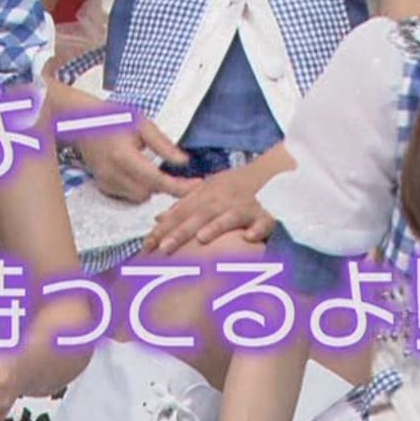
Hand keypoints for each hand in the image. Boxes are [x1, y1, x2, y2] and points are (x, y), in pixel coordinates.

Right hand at [75, 112, 198, 202]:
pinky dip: (138, 188)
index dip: (179, 187)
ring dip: (151, 188)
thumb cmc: (113, 118)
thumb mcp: (142, 124)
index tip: (198, 186)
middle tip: (180, 177)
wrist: (81, 121)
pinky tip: (139, 172)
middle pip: (149, 193)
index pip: (157, 180)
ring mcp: (105, 182)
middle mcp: (113, 173)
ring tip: (154, 169)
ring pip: (139, 197)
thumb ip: (163, 145)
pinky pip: (128, 195)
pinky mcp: (103, 186)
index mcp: (123, 156)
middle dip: (165, 186)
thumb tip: (184, 162)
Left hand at [141, 166, 277, 253]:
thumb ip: (184, 204)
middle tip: (163, 248)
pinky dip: (257, 229)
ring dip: (215, 226)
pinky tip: (248, 238)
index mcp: (207, 194)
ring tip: (200, 239)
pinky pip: (263, 221)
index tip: (146, 245)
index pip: (180, 212)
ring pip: (228, 216)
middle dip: (181, 231)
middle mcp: (223, 199)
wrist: (273, 172)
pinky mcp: (267, 213)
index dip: (163, 228)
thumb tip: (159, 218)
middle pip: (199, 215)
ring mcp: (244, 206)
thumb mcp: (208, 190)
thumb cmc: (237, 185)